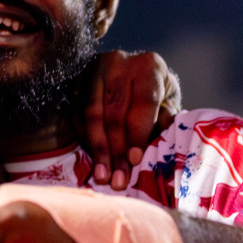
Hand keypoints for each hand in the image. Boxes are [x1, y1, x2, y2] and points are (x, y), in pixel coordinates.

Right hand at [79, 50, 179, 189]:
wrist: (130, 71)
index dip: (138, 134)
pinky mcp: (74, 83)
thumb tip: (157, 147)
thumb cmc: (154, 91)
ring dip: (97, 150)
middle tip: (118, 179)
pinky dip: (85, 141)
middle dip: (116, 150)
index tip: (135, 160)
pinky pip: (76, 117)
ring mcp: (91, 71)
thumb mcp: (167, 102)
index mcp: (148, 66)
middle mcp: (117, 63)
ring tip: (103, 176)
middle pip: (114, 113)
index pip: (142, 103)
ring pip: (91, 116)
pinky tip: (94, 160)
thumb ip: (164, 121)